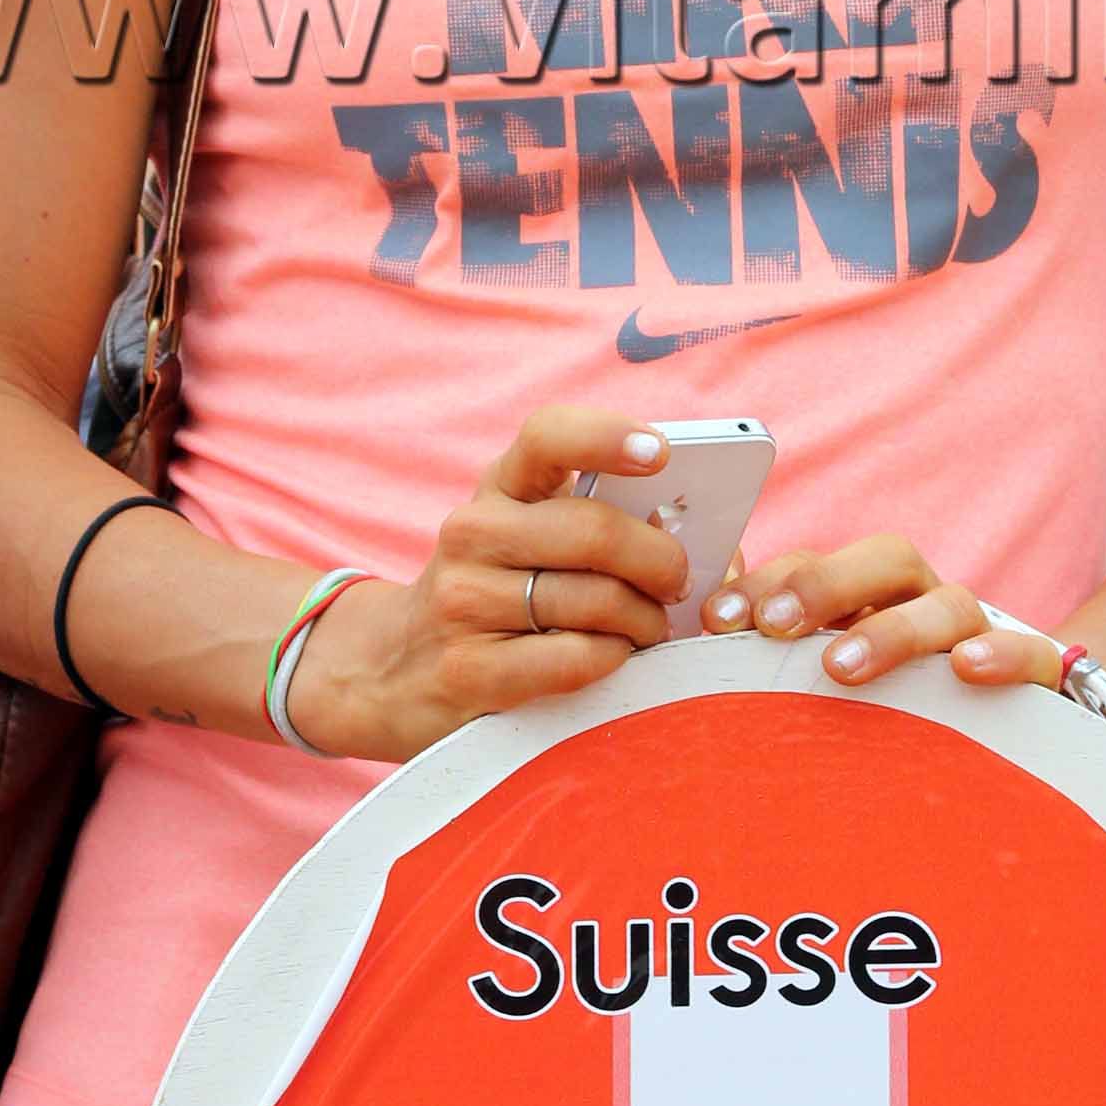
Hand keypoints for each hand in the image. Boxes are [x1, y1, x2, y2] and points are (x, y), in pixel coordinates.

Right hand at [295, 406, 692, 759]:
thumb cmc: (497, 596)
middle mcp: (473, 533)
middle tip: (680, 582)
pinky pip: (573, 658)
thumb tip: (713, 547)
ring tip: (652, 628)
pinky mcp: (468, 669)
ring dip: (645, 619)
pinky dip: (613, 658)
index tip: (660, 453)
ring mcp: (463, 601)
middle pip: (592, 531)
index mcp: (499, 488)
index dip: (608, 437)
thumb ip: (604, 526)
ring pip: (593, 600)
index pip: (548, 437)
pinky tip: (615, 657)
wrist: (392, 668)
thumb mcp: (530, 542)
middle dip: (661, 559)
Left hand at [701, 533, 1060, 693]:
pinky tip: (967, 671)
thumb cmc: (894, 707)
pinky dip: (1001, 656)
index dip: (767, 582)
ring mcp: (983, 635)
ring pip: (950, 605)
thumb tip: (708, 620)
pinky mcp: (1036, 674)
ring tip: (842, 665)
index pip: (818, 563)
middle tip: (773, 626)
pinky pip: (1030, 653)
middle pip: (887, 560)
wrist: (1008, 742)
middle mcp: (926, 602)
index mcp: (872, 596)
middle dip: (825, 584)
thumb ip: (779, 644)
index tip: (719, 620)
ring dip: (894, 630)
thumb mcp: (829, 675)